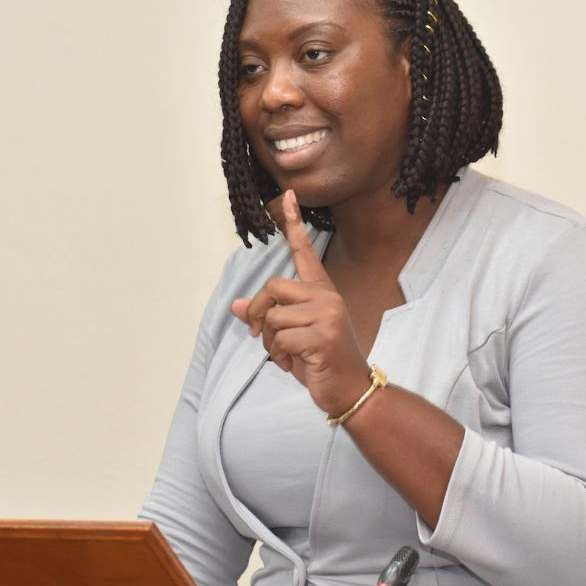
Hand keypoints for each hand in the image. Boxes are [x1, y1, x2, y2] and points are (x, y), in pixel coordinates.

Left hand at [230, 190, 372, 415]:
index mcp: (322, 292)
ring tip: (285, 355)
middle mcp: (327, 297)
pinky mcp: (323, 336)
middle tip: (259, 336)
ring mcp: (327, 315)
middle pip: (273, 287)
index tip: (289, 195)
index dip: (294, 224)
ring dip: (269, 342)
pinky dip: (279, 355)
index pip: (304, 252)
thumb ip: (268, 317)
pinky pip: (280, 337)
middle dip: (257, 314)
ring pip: (272, 316)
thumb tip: (235, 306)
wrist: (350, 389)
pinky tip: (294, 364)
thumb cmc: (322, 361)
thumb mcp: (291, 336)